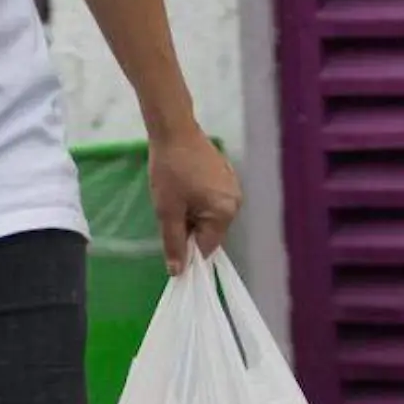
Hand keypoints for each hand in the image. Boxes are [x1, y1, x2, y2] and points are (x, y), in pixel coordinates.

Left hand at [149, 128, 242, 273]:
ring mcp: (233, 187)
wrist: (174, 131)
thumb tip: (178, 272)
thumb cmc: (170, 171)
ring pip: (209, 216)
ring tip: (175, 197)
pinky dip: (195, 200)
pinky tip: (182, 187)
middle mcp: (235, 202)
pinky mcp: (226, 176)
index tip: (170, 240)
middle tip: (170, 211)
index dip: (188, 250)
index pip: (207, 247)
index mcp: (225, 212)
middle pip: (210, 231)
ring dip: (190, 214)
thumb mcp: (167, 211)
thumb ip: (174, 242)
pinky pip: (211, 200)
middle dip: (189, 229)